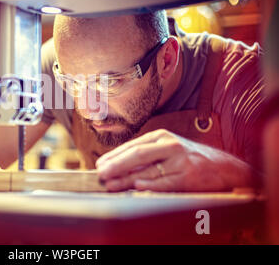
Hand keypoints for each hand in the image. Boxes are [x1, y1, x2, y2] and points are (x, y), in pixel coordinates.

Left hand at [96, 129, 254, 191]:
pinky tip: (138, 187)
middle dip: (116, 165)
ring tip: (111, 184)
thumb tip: (118, 167)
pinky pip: (165, 182)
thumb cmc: (189, 159)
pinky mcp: (188, 175)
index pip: (132, 146)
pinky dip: (151, 185)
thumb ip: (147, 156)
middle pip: (137, 154)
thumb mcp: (168, 150)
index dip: (114, 156)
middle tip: (101, 174)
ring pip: (148, 170)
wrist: (223, 167)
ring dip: (127, 179)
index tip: (99, 165)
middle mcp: (169, 145)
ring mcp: (180, 160)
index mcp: (161, 137)